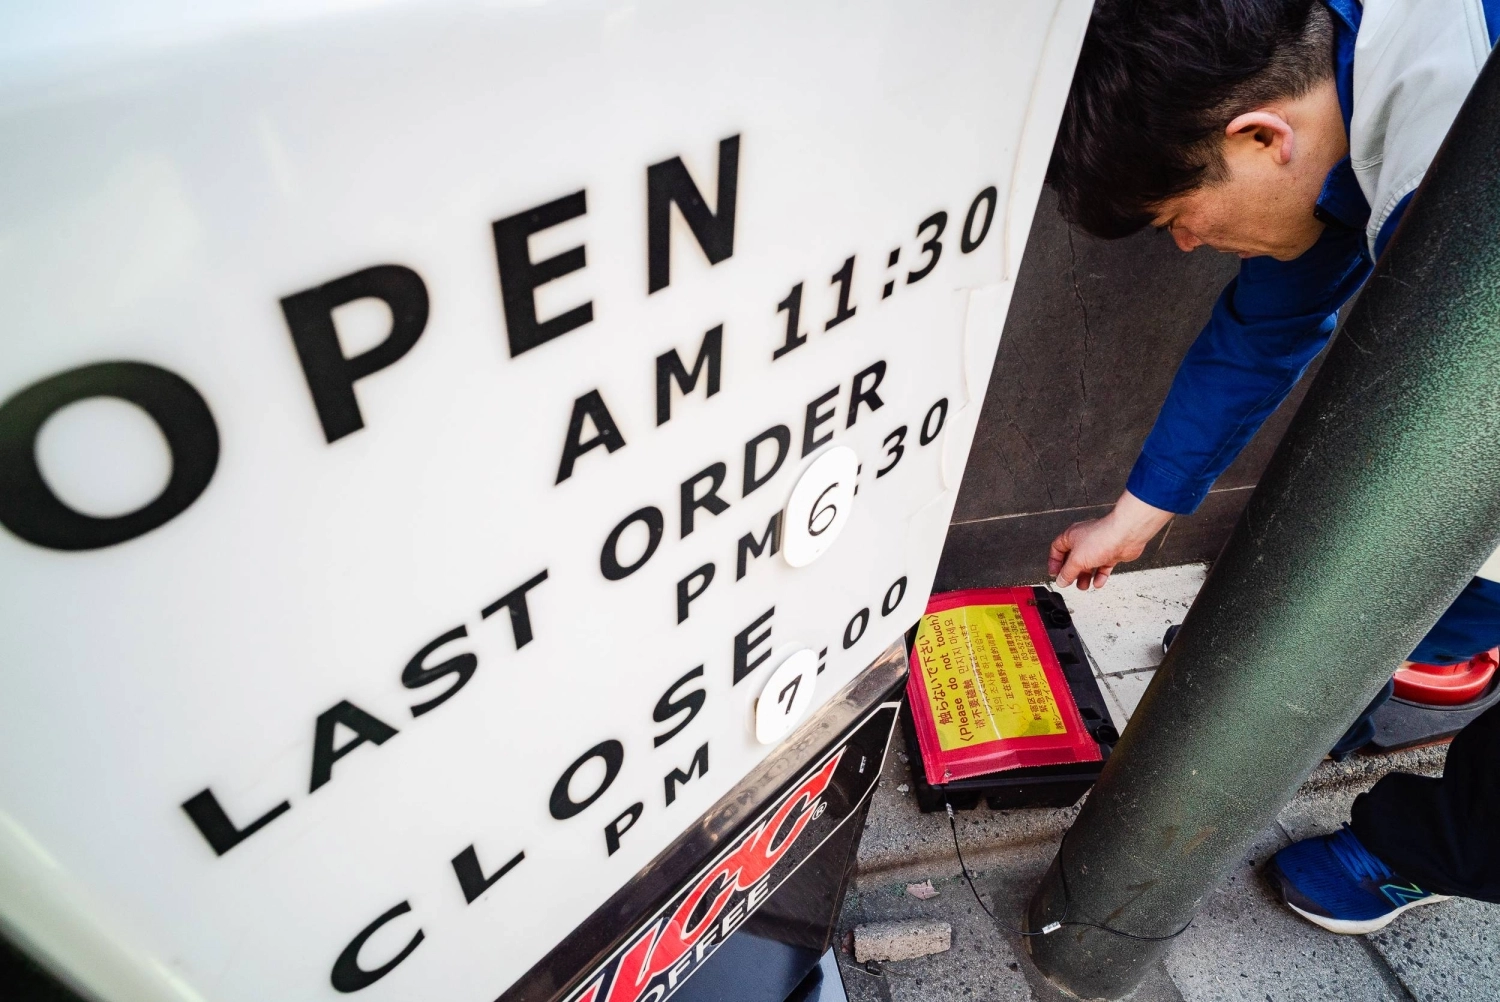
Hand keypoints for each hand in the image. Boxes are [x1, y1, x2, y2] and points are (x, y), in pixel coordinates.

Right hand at [1048, 491, 1173, 589]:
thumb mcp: (1077, 560)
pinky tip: (1098, 582)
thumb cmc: (1101, 538)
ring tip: (1083, 585)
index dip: (1054, 562)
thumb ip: (1067, 572)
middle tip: (1069, 581)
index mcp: (1071, 536)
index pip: (1057, 549)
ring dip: (1085, 576)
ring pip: (1088, 564)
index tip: (1055, 573)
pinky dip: (1100, 576)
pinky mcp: (1111, 553)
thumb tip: (1061, 581)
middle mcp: (1084, 540)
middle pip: (1073, 559)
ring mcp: (1098, 546)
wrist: (1126, 535)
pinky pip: (1103, 567)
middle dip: (1071, 572)